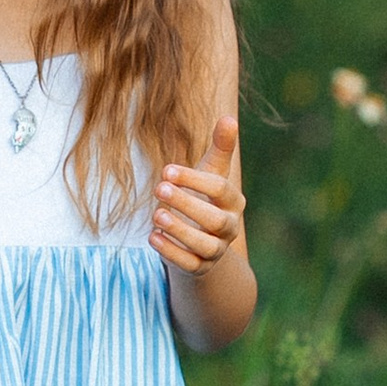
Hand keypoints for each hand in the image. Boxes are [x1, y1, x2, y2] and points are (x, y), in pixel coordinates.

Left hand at [151, 118, 243, 275]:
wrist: (200, 238)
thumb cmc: (203, 197)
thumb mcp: (210, 172)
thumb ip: (220, 148)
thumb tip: (229, 118)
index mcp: (233, 201)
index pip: (220, 189)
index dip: (194, 179)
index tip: (167, 170)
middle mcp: (229, 228)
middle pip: (215, 219)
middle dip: (187, 204)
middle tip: (159, 188)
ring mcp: (216, 250)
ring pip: (205, 245)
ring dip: (180, 230)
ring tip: (156, 214)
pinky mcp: (200, 267)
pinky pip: (190, 264)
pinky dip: (171, 253)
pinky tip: (152, 237)